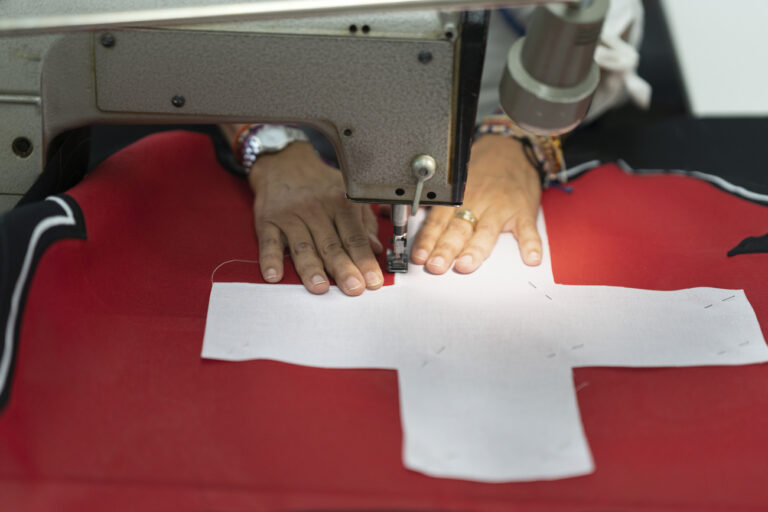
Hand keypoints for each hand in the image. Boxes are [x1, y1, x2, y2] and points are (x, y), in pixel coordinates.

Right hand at [248, 141, 383, 294]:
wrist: (283, 161)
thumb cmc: (320, 184)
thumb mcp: (348, 194)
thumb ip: (364, 223)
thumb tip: (376, 249)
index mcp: (340, 203)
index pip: (355, 236)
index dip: (365, 260)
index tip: (374, 281)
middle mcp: (316, 209)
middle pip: (331, 244)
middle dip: (343, 268)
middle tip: (353, 289)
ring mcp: (290, 215)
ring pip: (302, 245)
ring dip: (310, 268)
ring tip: (319, 287)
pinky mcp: (267, 220)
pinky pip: (269, 242)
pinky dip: (270, 259)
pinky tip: (274, 275)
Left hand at [411, 134, 542, 273]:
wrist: (514, 147)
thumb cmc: (483, 168)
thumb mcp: (457, 181)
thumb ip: (442, 205)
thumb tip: (419, 225)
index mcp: (459, 198)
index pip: (438, 221)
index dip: (427, 240)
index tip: (420, 256)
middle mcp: (477, 202)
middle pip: (458, 229)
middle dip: (446, 248)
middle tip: (436, 265)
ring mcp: (501, 207)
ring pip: (486, 230)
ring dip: (476, 249)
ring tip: (466, 264)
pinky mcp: (523, 211)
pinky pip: (528, 229)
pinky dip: (531, 244)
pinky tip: (530, 258)